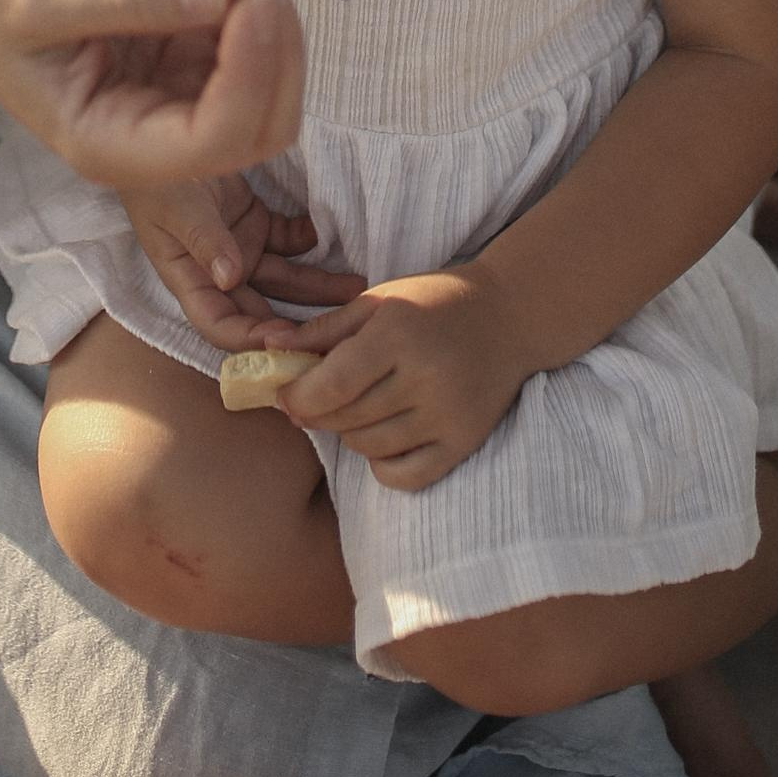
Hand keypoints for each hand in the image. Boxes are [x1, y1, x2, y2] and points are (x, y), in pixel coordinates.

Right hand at [0, 0, 303, 188]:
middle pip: (261, 125)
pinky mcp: (185, 70)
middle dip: (275, 44)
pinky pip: (244, 43)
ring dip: (266, 11)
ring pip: (267, 83)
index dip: (254, 73)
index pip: (214, 140)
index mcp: (110, 147)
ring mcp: (175, 105)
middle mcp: (153, 141)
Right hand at [124, 179, 363, 350]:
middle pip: (262, 310)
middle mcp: (218, 272)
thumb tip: (230, 280)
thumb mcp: (176, 207)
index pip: (220, 325)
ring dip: (319, 285)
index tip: (287, 341)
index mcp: (190, 279)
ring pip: (286, 278)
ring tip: (359, 287)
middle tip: (342, 328)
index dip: (251, 340)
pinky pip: (290, 240)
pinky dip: (312, 241)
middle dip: (300, 323)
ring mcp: (241, 247)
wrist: (165, 131)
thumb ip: (205, 241)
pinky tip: (337, 239)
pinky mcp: (257, 221)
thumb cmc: (156, 176)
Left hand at [267, 268, 528, 490]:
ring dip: (348, 434)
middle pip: (347, 417)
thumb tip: (267, 350)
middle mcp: (424, 377)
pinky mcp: (464, 442)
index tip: (285, 395)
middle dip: (318, 413)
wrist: (510, 316)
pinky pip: (406, 475)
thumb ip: (323, 329)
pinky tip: (380, 438)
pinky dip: (382, 463)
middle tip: (312, 400)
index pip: (333, 384)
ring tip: (353, 409)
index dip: (299, 396)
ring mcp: (447, 415)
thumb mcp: (376, 301)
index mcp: (398, 334)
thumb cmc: (432, 302)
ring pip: (370, 446)